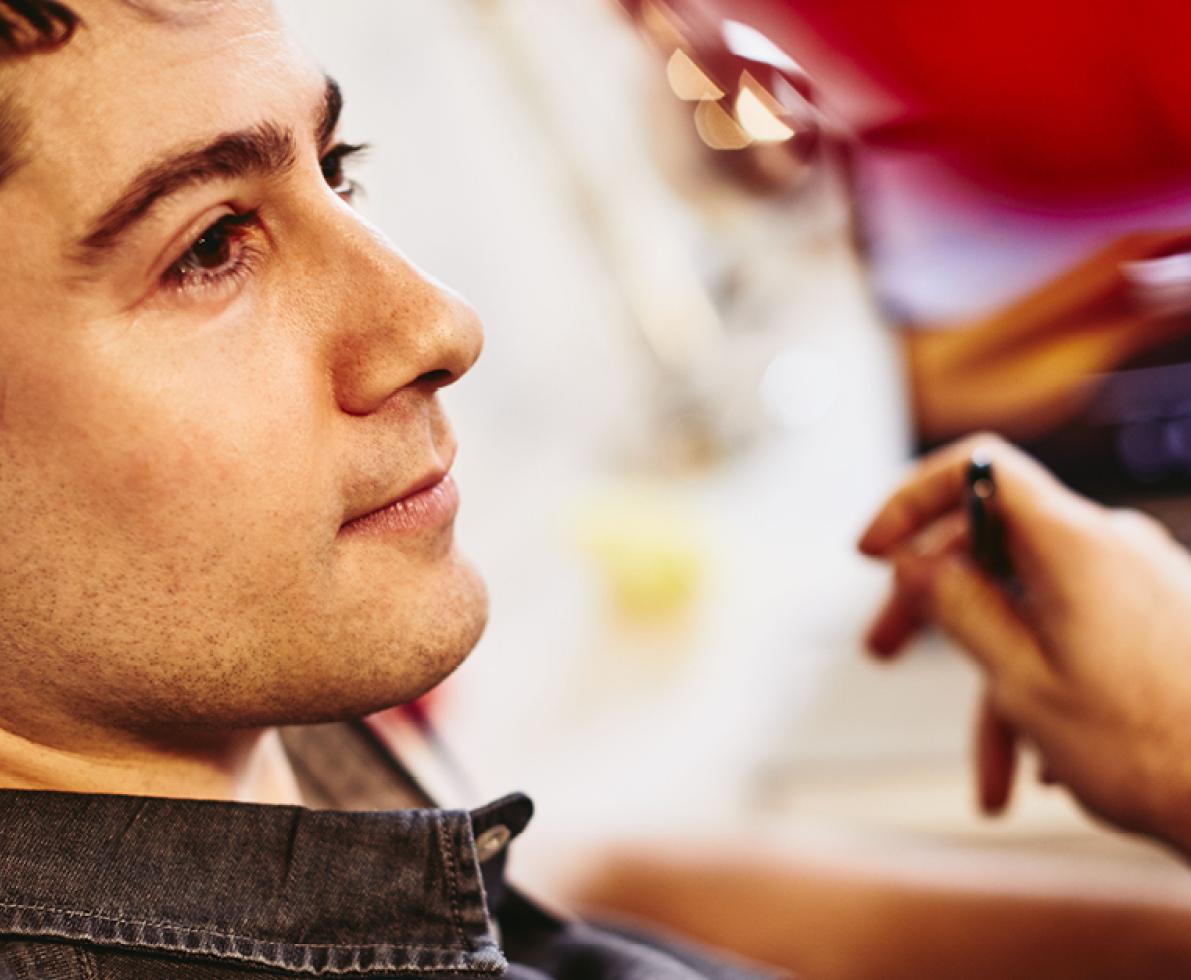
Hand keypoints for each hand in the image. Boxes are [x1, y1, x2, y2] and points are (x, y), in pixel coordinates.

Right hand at [859, 434, 1190, 856]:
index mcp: (1076, 544)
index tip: (875, 549)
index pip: (979, 469)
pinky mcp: (1164, 619)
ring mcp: (1145, 582)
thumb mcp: (1022, 681)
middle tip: (884, 648)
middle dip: (934, 606)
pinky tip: (1049, 760)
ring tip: (992, 775)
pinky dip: (1049, 684)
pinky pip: (1081, 632)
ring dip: (998, 683)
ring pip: (1036, 609)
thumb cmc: (1155, 752)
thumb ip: (959, 607)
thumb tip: (916, 560)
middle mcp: (1114, 547)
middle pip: (995, 548)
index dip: (912, 499)